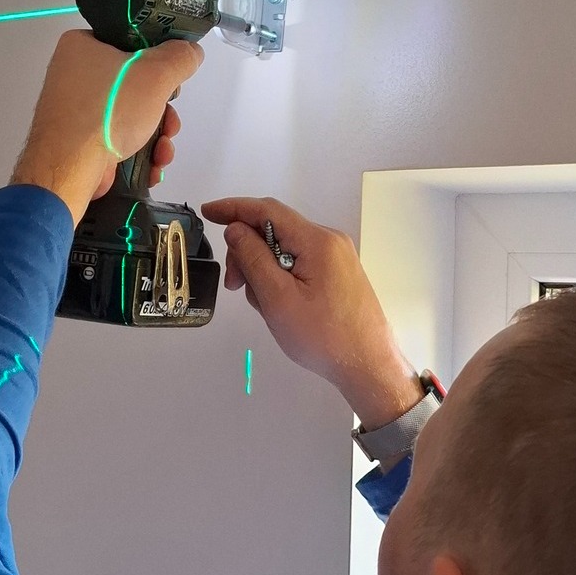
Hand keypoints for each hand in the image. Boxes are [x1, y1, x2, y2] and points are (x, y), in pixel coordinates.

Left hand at [10, 29, 204, 223]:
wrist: (70, 168)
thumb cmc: (107, 109)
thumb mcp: (155, 73)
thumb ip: (179, 58)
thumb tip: (191, 51)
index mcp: (81, 46)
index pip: (127, 43)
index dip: (155, 60)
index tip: (170, 79)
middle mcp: (75, 76)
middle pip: (135, 86)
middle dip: (162, 111)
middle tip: (170, 123)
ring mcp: (77, 113)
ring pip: (131, 117)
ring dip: (156, 137)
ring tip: (163, 152)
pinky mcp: (82, 143)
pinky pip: (118, 140)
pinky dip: (139, 154)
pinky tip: (153, 167)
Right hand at [199, 196, 420, 428]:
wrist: (368, 365)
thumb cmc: (322, 337)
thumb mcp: (277, 298)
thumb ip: (252, 258)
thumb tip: (235, 228)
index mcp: (317, 241)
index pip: (267, 210)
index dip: (234, 208)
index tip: (208, 213)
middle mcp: (330, 241)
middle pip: (275, 231)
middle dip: (247, 252)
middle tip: (234, 285)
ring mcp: (337, 258)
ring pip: (285, 251)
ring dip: (264, 271)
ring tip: (265, 306)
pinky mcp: (338, 275)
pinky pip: (299, 265)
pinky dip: (281, 279)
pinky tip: (280, 306)